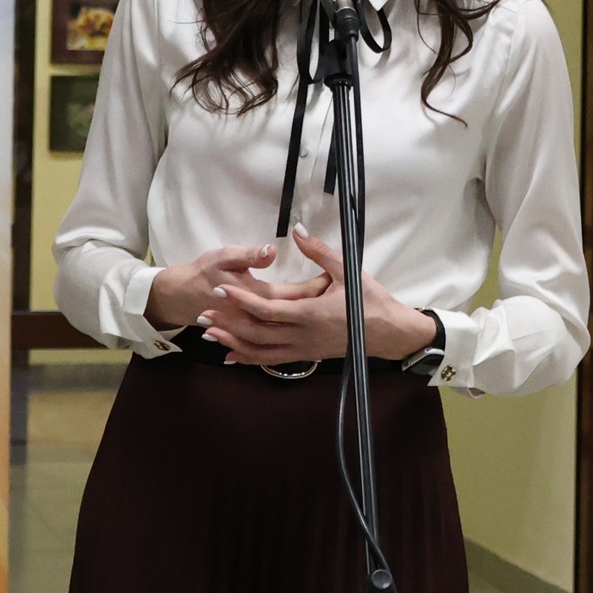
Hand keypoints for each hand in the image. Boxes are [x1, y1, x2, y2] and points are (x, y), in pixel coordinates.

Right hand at [143, 243, 325, 331]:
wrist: (180, 296)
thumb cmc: (203, 272)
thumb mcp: (224, 257)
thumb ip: (249, 255)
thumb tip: (271, 250)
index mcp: (257, 297)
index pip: (293, 294)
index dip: (313, 286)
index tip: (331, 275)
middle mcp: (259, 318)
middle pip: (296, 313)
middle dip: (317, 302)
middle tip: (336, 289)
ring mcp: (255, 329)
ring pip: (290, 327)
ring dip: (307, 318)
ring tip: (325, 304)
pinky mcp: (251, 332)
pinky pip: (276, 339)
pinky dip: (295, 331)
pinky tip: (307, 328)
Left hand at [201, 224, 437, 366]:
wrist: (389, 333)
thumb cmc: (370, 301)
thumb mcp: (348, 271)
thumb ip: (319, 252)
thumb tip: (298, 231)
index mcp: (309, 314)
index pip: (266, 309)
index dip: (240, 300)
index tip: (220, 289)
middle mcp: (302, 336)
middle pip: (256, 333)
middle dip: (228, 324)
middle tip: (203, 313)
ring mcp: (304, 349)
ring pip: (260, 352)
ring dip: (233, 343)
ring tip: (209, 335)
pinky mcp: (307, 355)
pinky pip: (272, 361)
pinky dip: (250, 359)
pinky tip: (233, 357)